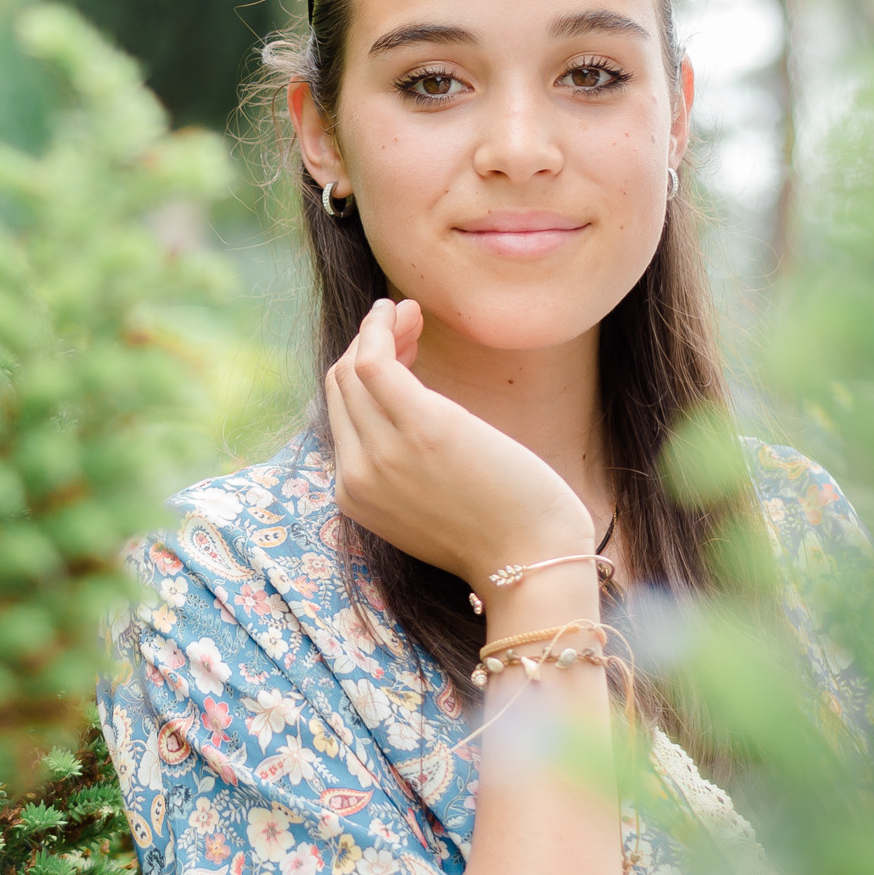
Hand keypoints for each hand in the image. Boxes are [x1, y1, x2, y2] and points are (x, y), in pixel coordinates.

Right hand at [322, 299, 594, 592]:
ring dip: (375, 329)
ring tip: (407, 313)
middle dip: (366, 346)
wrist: (533, 563)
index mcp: (356, 497)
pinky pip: (373, 361)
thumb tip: (409, 426)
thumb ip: (407, 473)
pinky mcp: (419, 426)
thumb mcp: (432, 508)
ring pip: (352, 368)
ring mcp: (383, 451)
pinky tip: (403, 312)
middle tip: (405, 324)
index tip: (398, 351)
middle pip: (340, 387)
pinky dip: (380, 327)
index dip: (362, 376)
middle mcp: (357, 475)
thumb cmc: (501, 536)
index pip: (341, 418)